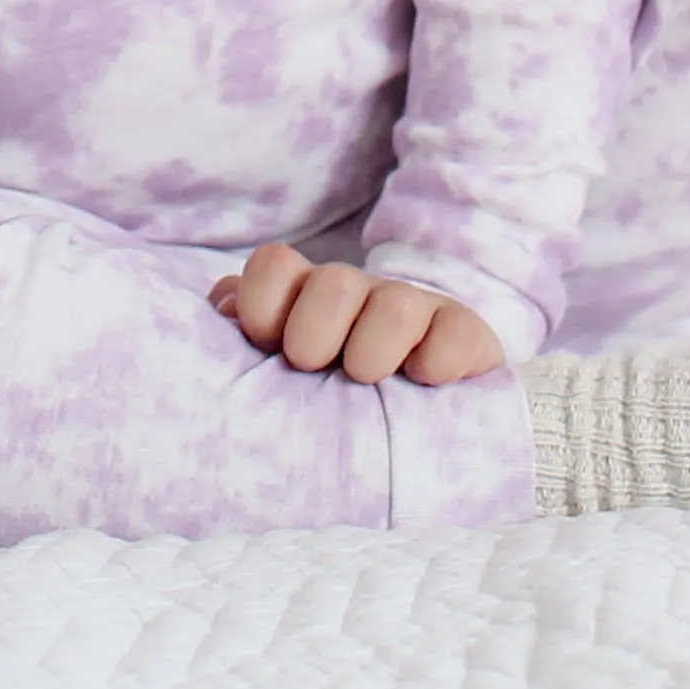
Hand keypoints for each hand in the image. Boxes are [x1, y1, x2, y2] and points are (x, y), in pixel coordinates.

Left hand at [209, 243, 507, 385]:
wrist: (417, 423)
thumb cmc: (329, 392)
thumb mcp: (278, 366)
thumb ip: (242, 331)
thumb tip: (223, 308)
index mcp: (307, 296)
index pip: (274, 265)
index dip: (261, 303)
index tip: (265, 345)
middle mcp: (361, 294)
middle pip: (333, 282)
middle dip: (313, 330)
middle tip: (312, 366)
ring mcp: (416, 311)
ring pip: (395, 305)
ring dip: (371, 348)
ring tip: (364, 377)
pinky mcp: (466, 337)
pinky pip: (456, 333)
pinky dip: (438, 359)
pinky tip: (423, 382)